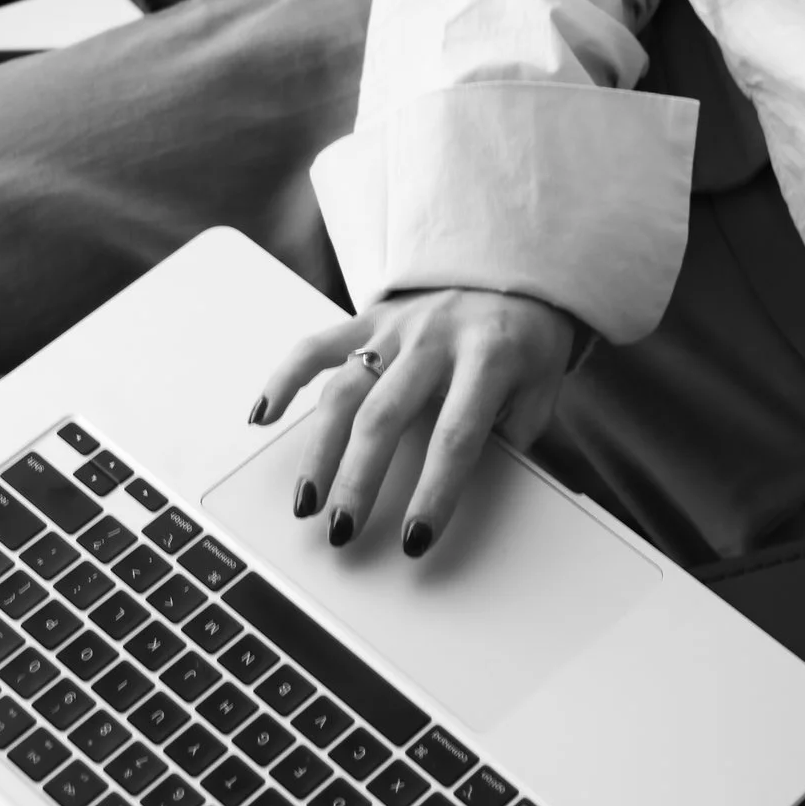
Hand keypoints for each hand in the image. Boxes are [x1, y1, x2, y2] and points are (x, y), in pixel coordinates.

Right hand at [249, 288, 579, 558]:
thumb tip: (481, 491)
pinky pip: (317, 346)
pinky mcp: (368, 317)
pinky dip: (285, 379)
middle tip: (342, 530)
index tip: (415, 538)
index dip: (435, 491)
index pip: (456, 435)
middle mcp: (435, 340)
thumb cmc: (526, 341)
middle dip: (359, 480)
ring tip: (307, 502)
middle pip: (386, 417)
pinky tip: (263, 416)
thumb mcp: (541, 388)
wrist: (512, 268)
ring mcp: (396, 327)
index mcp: (488, 357)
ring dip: (320, 450)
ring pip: (345, 390)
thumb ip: (514, 435)